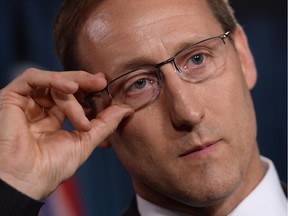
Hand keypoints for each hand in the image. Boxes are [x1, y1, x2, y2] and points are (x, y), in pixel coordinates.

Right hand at [0, 68, 132, 199]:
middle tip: (101, 82)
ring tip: (84, 101)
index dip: (89, 91)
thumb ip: (105, 124)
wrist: (26, 180)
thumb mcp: (85, 141)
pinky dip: (53, 79)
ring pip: (53, 83)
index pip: (74, 98)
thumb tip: (127, 109)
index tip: (105, 86)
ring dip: (72, 91)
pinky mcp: (11, 97)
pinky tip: (71, 87)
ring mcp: (25, 103)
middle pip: (64, 86)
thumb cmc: (52, 167)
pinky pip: (33, 78)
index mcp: (54, 120)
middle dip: (84, 82)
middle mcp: (39, 110)